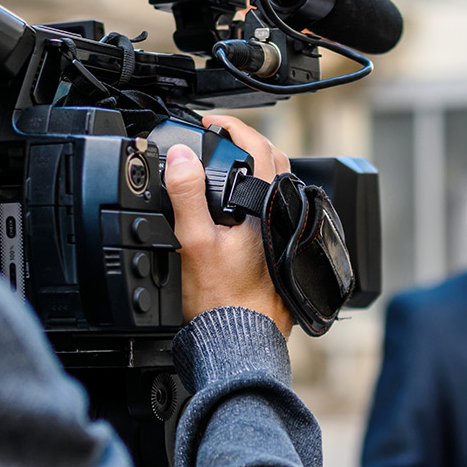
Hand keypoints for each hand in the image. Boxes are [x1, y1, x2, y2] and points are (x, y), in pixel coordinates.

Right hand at [170, 114, 292, 335]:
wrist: (239, 342)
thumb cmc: (223, 301)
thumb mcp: (193, 241)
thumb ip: (187, 194)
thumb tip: (180, 156)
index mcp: (268, 209)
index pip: (259, 148)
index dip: (233, 127)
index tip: (211, 123)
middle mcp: (284, 219)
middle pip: (274, 164)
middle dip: (247, 145)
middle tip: (217, 143)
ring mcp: (287, 237)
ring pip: (277, 190)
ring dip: (254, 173)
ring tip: (224, 172)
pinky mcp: (283, 253)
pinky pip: (275, 213)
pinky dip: (258, 200)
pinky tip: (237, 212)